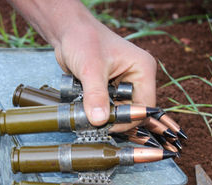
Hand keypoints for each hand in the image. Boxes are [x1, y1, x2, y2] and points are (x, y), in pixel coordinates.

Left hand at [53, 13, 156, 130]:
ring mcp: (122, 83)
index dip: (128, 119)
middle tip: (95, 124)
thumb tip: (99, 121)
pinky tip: (84, 108)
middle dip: (114, 118)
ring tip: (87, 115)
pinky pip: (106, 106)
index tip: (108, 127)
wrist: (67, 32)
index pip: (144, 105)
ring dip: (103, 115)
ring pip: (117, 110)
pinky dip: (96, 110)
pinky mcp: (109, 88)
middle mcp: (136, 77)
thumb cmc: (83, 40)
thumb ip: (95, 95)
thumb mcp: (90, 69)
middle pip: (131, 110)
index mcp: (142, 70)